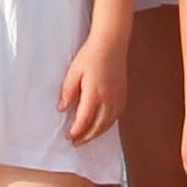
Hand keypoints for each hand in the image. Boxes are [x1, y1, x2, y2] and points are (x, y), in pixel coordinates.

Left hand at [60, 30, 127, 144]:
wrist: (111, 43)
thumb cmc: (91, 55)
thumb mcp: (73, 72)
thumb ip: (68, 92)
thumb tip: (62, 109)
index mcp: (94, 93)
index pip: (84, 120)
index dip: (76, 131)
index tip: (69, 136)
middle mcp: (109, 99)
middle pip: (98, 126)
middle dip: (86, 137)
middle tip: (76, 142)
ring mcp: (118, 97)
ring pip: (108, 124)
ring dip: (97, 133)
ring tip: (87, 137)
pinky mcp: (123, 95)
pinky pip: (116, 116)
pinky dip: (108, 125)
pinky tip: (101, 126)